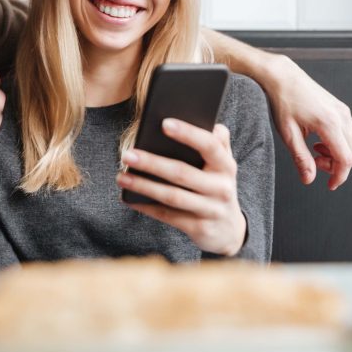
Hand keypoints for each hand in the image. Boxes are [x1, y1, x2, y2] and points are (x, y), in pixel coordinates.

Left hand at [117, 120, 245, 256]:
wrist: (229, 230)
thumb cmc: (217, 186)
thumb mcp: (223, 165)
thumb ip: (218, 143)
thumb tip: (208, 121)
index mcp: (226, 166)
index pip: (209, 145)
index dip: (188, 133)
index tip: (164, 123)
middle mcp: (221, 188)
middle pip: (182, 173)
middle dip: (152, 163)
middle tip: (127, 154)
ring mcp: (211, 210)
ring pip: (172, 196)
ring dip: (144, 186)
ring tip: (121, 177)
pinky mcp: (199, 228)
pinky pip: (168, 216)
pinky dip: (147, 207)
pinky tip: (128, 199)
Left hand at [263, 54, 351, 189]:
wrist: (282, 76)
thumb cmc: (283, 101)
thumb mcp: (288, 134)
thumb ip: (301, 158)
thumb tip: (309, 179)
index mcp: (329, 124)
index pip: (346, 159)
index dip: (339, 176)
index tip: (329, 185)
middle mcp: (341, 117)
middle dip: (337, 166)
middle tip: (315, 162)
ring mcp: (343, 111)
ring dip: (337, 154)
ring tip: (314, 150)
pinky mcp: (341, 108)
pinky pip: (348, 134)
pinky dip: (338, 143)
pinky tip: (319, 140)